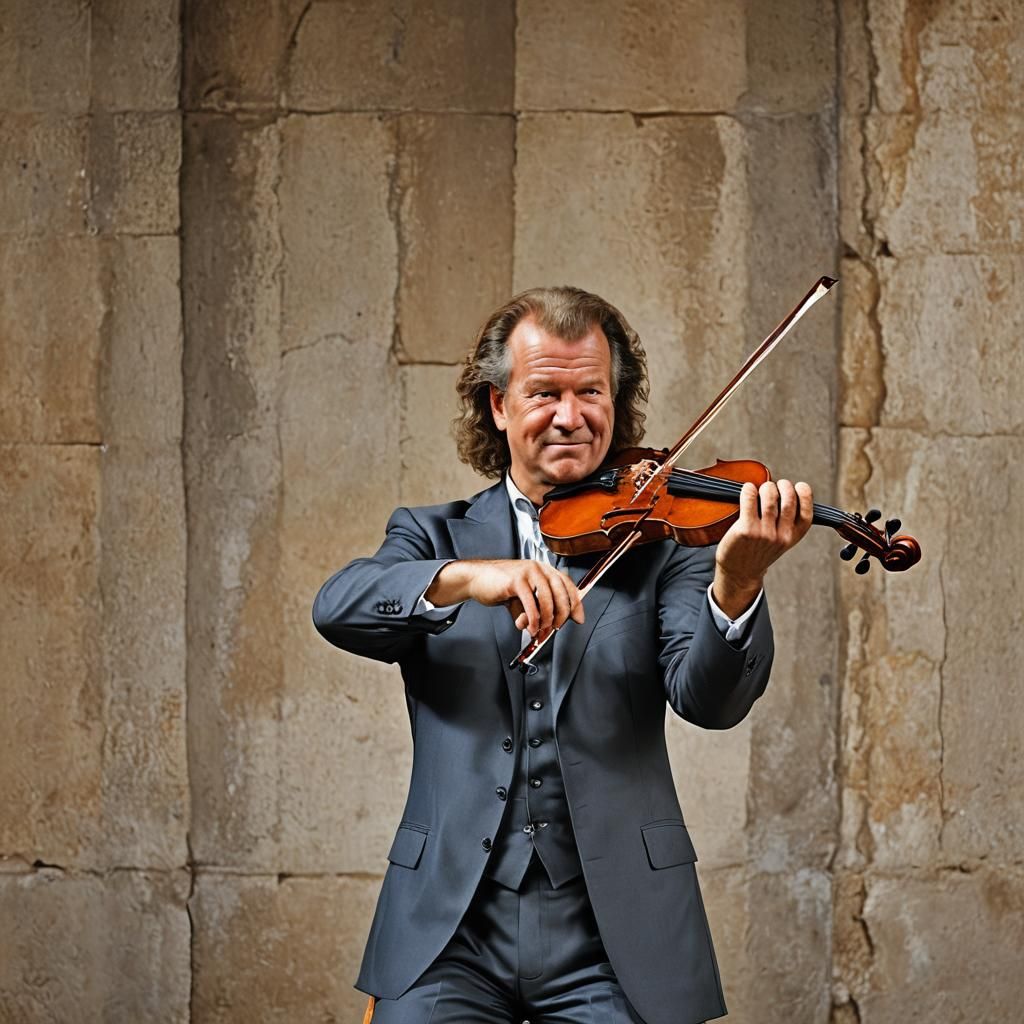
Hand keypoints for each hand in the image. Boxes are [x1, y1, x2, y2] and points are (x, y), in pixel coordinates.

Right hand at [426, 559, 584, 636]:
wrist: (476, 579)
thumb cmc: (501, 587)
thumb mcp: (524, 597)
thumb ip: (538, 609)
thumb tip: (550, 628)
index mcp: (544, 569)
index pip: (567, 585)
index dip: (575, 603)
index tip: (578, 618)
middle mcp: (539, 568)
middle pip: (561, 593)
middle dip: (561, 616)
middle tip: (555, 628)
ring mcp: (528, 572)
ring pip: (547, 600)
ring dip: (546, 621)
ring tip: (538, 631)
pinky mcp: (516, 580)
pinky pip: (531, 604)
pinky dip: (532, 620)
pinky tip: (528, 627)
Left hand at [712, 479, 812, 617]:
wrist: (739, 573)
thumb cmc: (758, 551)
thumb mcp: (780, 541)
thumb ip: (787, 522)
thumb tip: (784, 490)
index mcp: (792, 537)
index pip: (807, 513)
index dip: (805, 495)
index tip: (799, 486)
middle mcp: (780, 536)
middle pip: (789, 500)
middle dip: (784, 486)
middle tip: (775, 485)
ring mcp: (763, 533)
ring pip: (770, 499)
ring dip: (766, 487)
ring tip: (761, 488)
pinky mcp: (746, 530)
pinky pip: (750, 501)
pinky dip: (749, 490)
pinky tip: (748, 489)